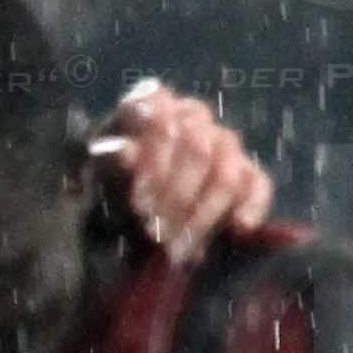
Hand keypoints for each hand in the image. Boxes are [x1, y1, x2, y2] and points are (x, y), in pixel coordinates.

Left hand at [96, 80, 272, 260]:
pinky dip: (251, 207)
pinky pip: (258, 184)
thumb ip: (108, 162)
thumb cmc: (106, 188)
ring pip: (226, 172)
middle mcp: (189, 115)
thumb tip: (122, 152)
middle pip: (197, 148)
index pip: (158, 113)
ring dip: (202, 215)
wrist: (128, 215)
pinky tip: (238, 229)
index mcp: (150, 103)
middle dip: (175, 198)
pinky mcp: (246, 170)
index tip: (138, 204)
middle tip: (154, 235)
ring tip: (176, 249)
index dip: (151, 161)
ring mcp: (222, 140)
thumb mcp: (95, 175)